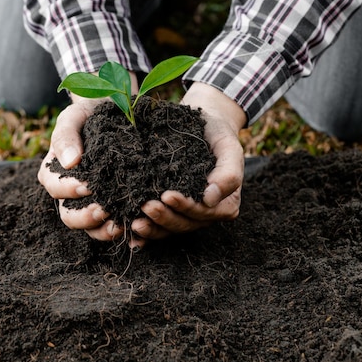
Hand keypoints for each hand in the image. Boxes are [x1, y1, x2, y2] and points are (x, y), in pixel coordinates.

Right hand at [38, 68, 137, 242]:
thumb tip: (70, 162)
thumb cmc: (90, 113)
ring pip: (90, 228)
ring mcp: (91, 203)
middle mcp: (70, 193)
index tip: (87, 185)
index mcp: (55, 172)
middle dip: (85, 217)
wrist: (116, 111)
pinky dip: (123, 231)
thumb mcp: (75, 117)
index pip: (54, 187)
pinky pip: (113, 227)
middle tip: (103, 210)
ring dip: (102, 229)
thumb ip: (66, 136)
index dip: (68, 190)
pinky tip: (135, 229)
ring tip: (120, 223)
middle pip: (69, 216)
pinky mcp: (113, 207)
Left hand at [131, 82, 245, 241]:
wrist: (202, 124)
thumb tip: (210, 199)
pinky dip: (145, 234)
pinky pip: (158, 227)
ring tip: (135, 222)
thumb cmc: (217, 135)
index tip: (167, 196)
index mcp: (224, 204)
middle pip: (184, 223)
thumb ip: (228, 174)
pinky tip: (131, 237)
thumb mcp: (229, 148)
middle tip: (146, 206)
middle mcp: (206, 213)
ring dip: (152, 228)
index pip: (204, 212)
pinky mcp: (169, 211)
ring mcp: (186, 214)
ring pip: (169, 228)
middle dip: (164, 217)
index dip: (186, 206)